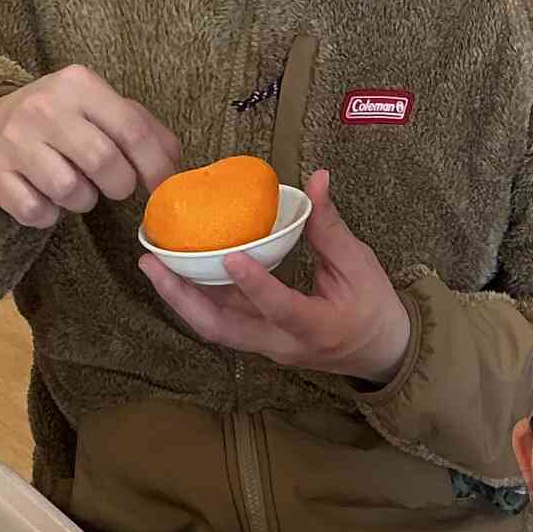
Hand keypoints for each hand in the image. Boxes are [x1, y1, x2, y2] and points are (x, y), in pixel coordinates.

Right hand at [0, 64, 178, 227]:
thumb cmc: (62, 118)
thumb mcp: (101, 107)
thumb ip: (143, 129)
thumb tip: (173, 164)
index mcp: (78, 84)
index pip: (132, 130)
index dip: (155, 167)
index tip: (161, 188)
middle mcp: (44, 107)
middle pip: (103, 162)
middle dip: (119, 186)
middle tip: (114, 186)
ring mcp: (14, 140)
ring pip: (69, 191)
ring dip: (83, 201)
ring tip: (76, 187)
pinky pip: (36, 212)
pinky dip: (49, 215)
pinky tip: (46, 197)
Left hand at [139, 170, 411, 383]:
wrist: (380, 353)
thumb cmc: (374, 307)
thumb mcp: (359, 264)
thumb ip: (330, 227)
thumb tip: (317, 178)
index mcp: (317, 327)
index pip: (280, 308)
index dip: (254, 284)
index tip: (229, 255)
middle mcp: (283, 346)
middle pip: (223, 329)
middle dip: (183, 298)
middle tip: (152, 264)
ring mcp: (267, 348)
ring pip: (215, 329)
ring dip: (180, 299)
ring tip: (152, 266)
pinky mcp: (258, 342)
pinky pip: (221, 323)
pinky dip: (195, 300)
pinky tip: (176, 274)